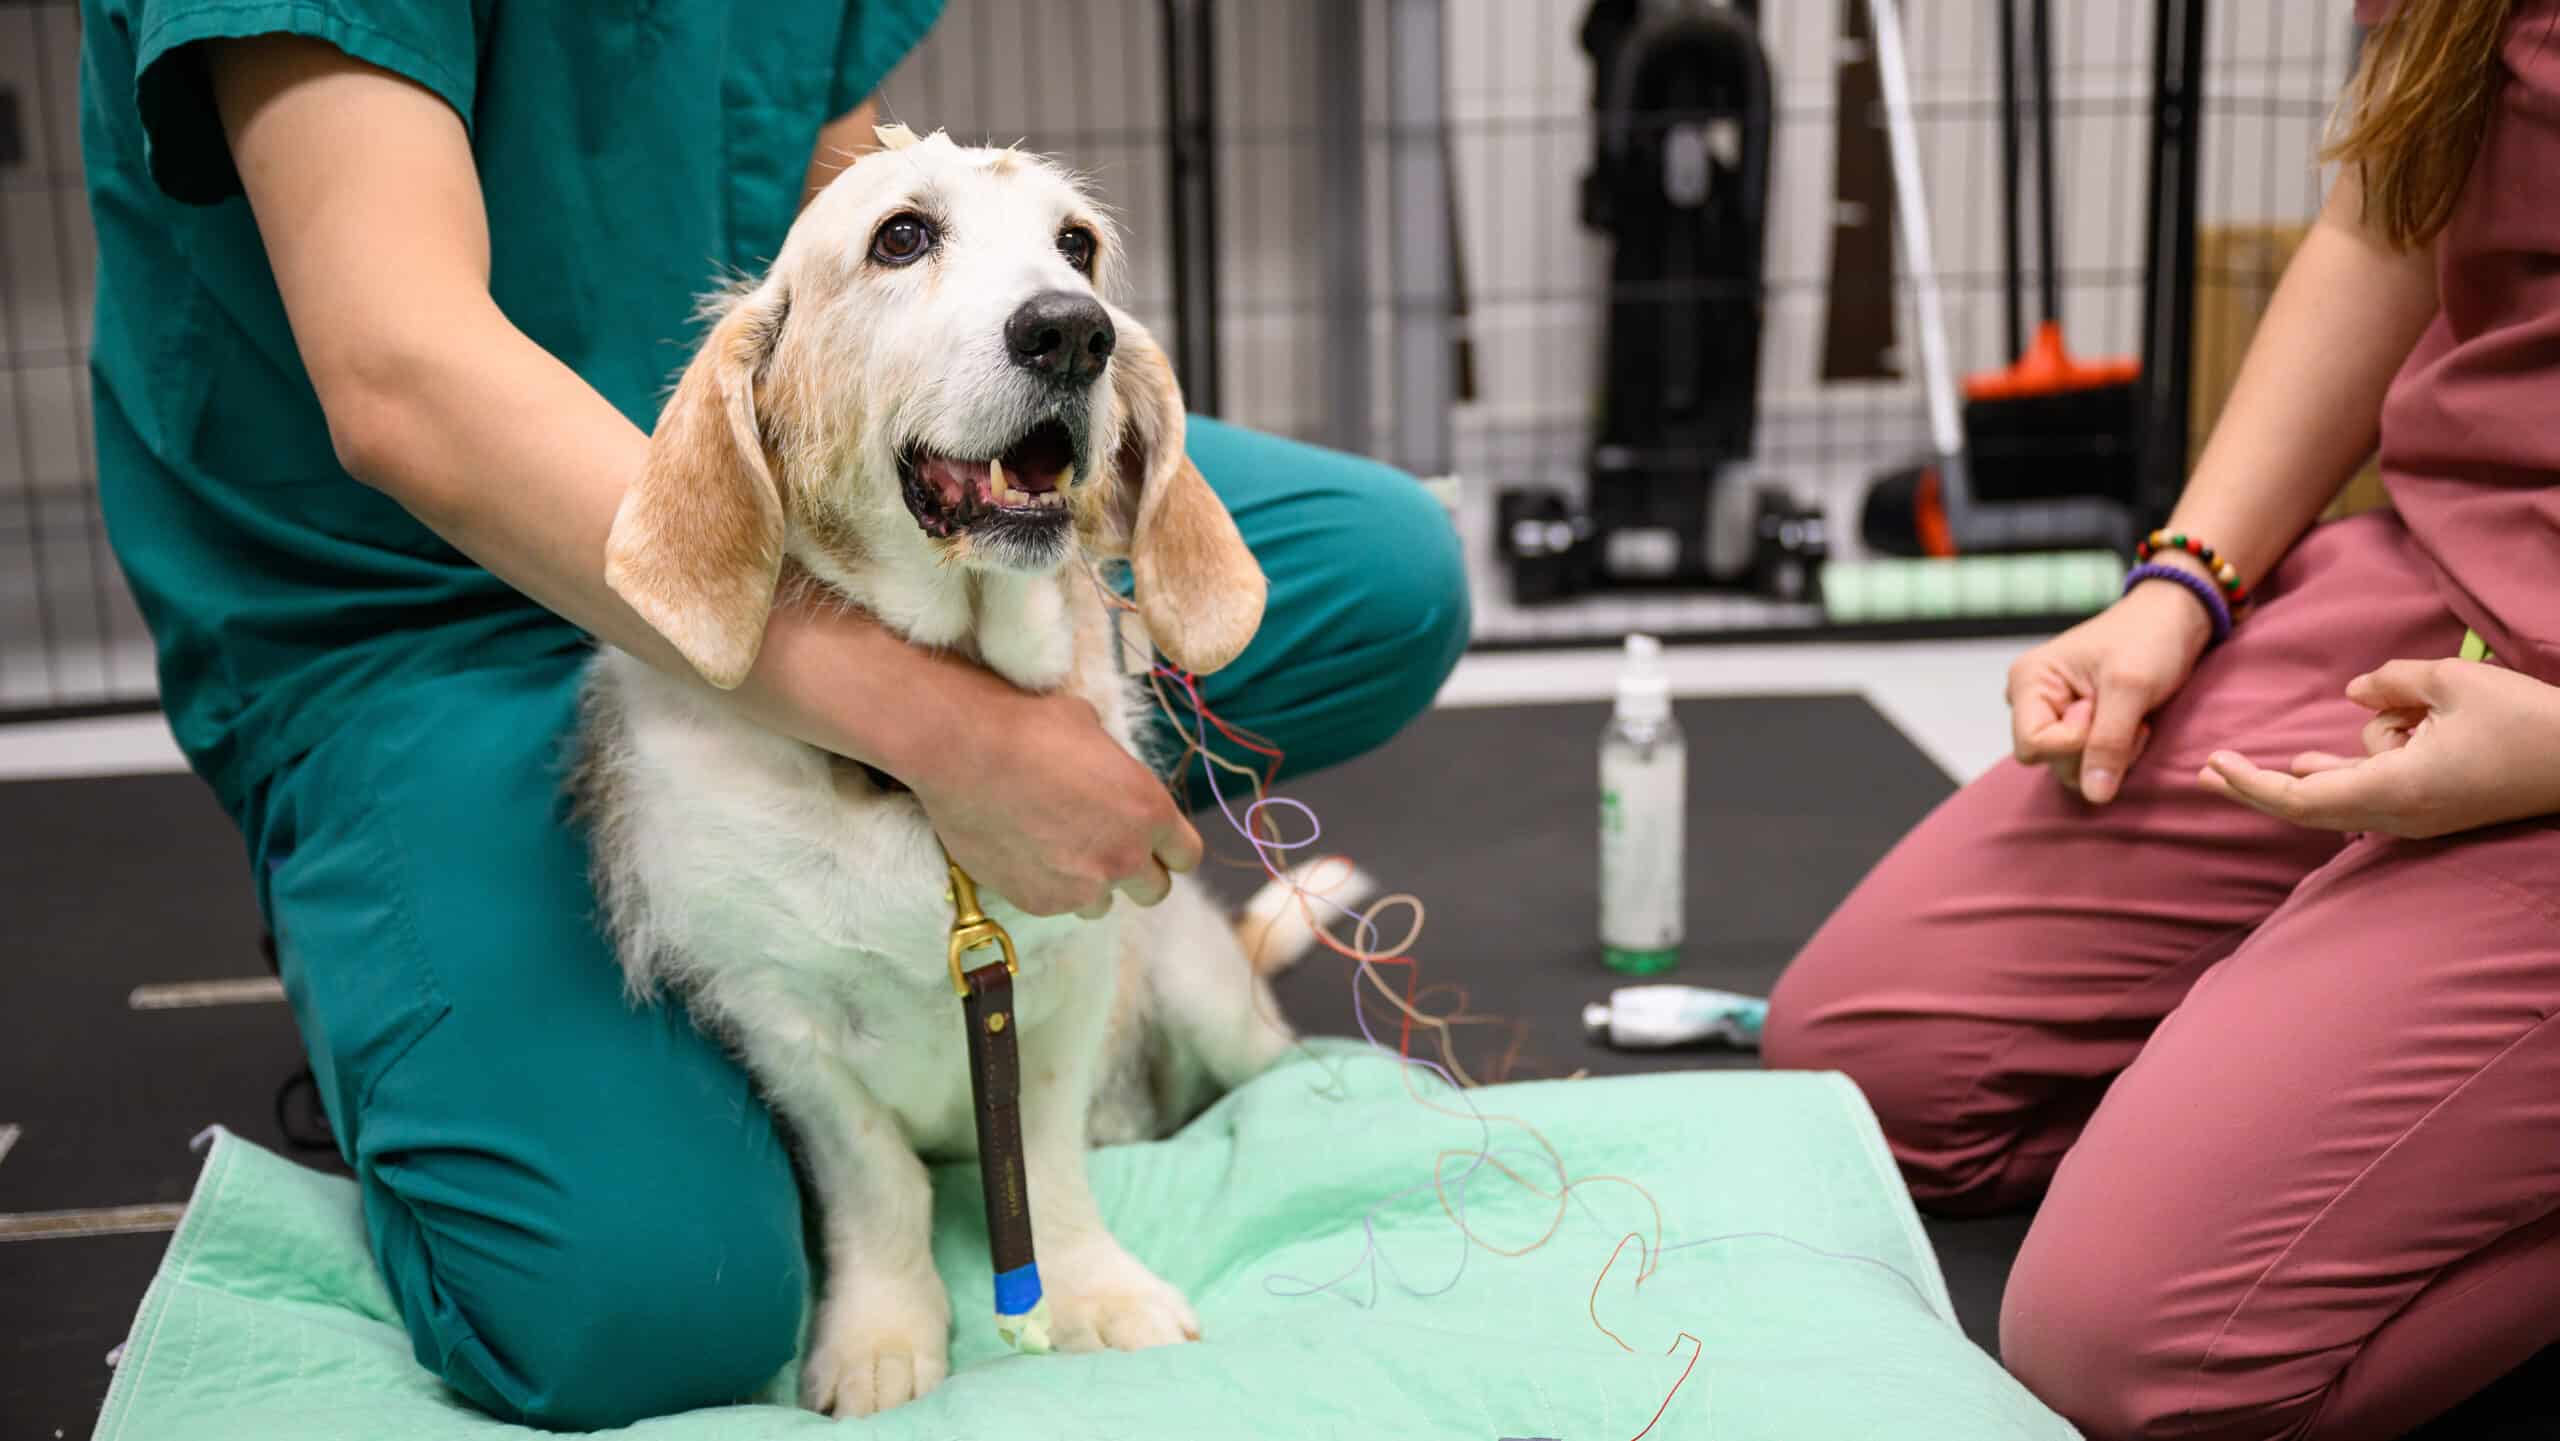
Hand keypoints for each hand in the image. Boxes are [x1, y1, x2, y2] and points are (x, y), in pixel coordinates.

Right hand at [907, 688, 1203, 917]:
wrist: (964, 750)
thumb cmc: (1029, 726)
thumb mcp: (1092, 730)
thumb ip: (1113, 768)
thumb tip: (1105, 770)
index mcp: (1150, 811)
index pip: (1186, 855)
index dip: (1169, 848)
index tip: (1151, 842)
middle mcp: (1124, 857)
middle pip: (1154, 890)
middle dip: (1135, 872)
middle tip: (1104, 849)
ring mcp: (1082, 887)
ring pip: (1101, 903)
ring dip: (1088, 883)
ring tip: (1055, 850)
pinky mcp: (1039, 902)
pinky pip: (1055, 905)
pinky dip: (1045, 886)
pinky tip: (1022, 853)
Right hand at [2007, 570, 2216, 803]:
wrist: (2175, 617)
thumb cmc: (2150, 638)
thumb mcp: (2131, 688)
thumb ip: (2108, 743)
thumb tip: (2094, 796)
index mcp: (2028, 681)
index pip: (2032, 745)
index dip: (2073, 742)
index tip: (2103, 710)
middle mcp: (2030, 699)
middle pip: (2050, 759)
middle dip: (2096, 749)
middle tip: (2129, 717)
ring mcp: (2053, 711)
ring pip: (2071, 764)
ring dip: (2110, 753)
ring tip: (2134, 718)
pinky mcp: (2075, 720)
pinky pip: (2086, 757)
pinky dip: (2114, 750)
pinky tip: (2132, 723)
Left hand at [2200, 658, 2559, 838]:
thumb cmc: (2528, 721)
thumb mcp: (2453, 682)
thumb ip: (2392, 684)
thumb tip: (2353, 697)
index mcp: (2396, 789)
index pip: (2299, 800)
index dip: (2250, 784)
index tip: (2211, 766)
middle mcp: (2401, 814)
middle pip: (2309, 804)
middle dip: (2258, 784)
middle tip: (2204, 773)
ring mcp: (2419, 818)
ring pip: (2349, 786)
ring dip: (2342, 756)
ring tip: (2399, 721)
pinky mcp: (2435, 810)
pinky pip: (2377, 786)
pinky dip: (2363, 760)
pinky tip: (2353, 744)